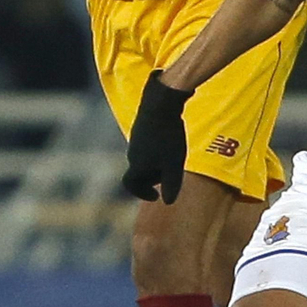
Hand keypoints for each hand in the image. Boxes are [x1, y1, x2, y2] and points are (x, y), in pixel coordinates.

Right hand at [123, 70, 193, 203]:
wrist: (160, 104)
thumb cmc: (168, 137)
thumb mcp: (173, 164)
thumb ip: (171, 184)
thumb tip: (169, 203)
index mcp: (136, 165)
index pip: (131, 184)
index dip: (142, 193)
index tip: (156, 196)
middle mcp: (132, 152)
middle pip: (140, 171)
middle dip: (154, 177)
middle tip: (172, 174)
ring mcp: (136, 138)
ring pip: (145, 157)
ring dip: (158, 162)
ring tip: (175, 157)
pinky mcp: (143, 125)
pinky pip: (149, 143)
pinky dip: (159, 148)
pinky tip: (174, 141)